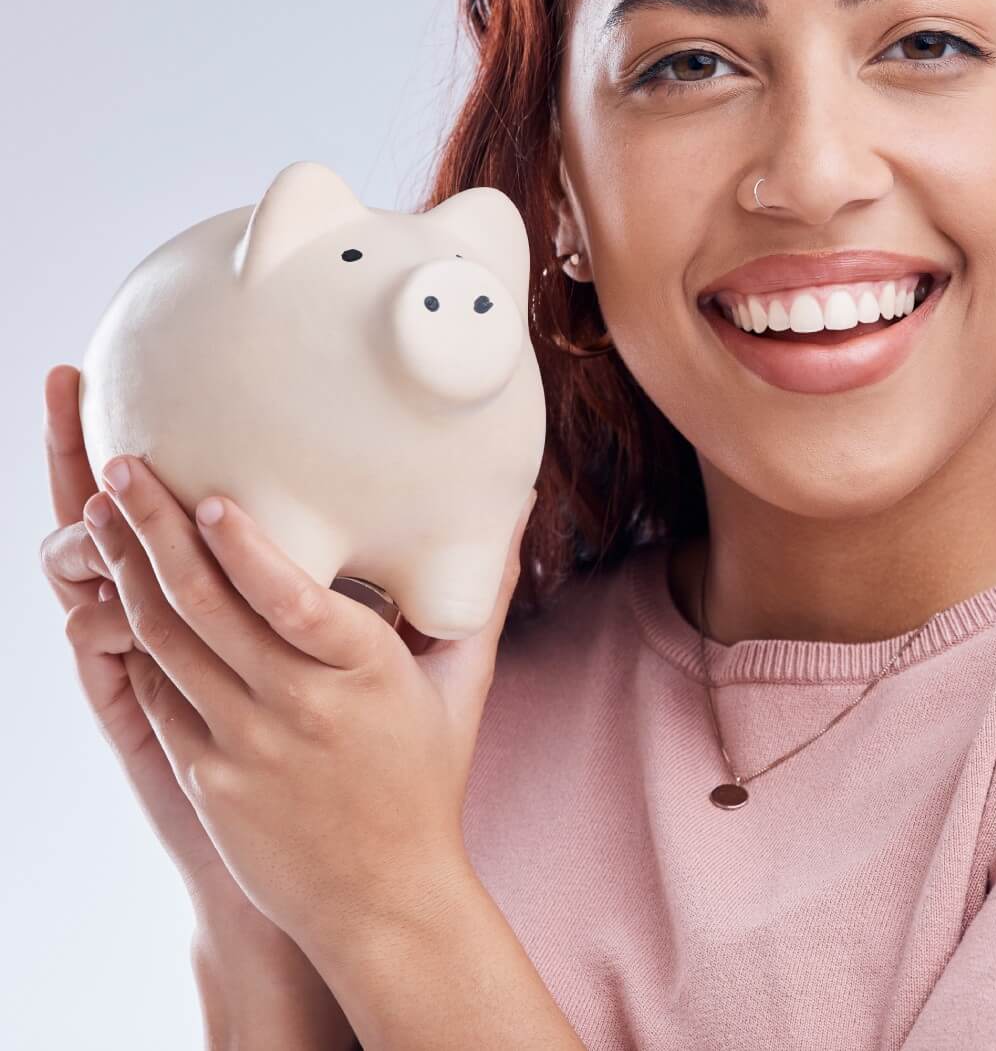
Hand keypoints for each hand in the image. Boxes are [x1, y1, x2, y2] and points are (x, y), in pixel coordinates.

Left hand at [81, 435, 536, 962]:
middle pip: (207, 608)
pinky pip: (158, 694)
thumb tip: (522, 509)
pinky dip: (133, 640)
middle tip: (124, 469)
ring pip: (166, 643)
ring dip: (128, 572)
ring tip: (100, 514)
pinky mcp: (205, 778)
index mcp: (364, 675)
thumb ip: (483, 594)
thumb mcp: (465, 685)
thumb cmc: (427, 781)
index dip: (248, 549)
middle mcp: (296, 708)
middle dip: (155, 531)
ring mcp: (242, 746)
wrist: (380, 897)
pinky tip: (114, 592)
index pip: (295, 602)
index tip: (210, 497)